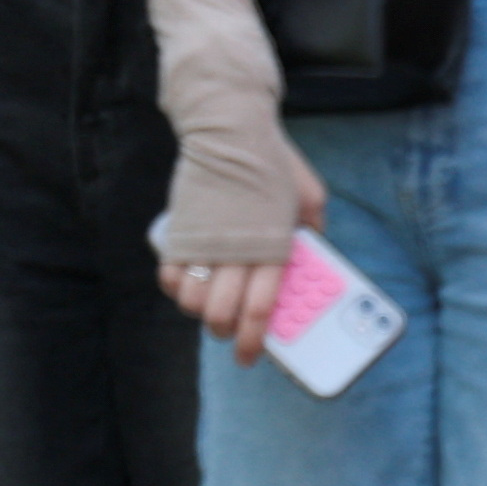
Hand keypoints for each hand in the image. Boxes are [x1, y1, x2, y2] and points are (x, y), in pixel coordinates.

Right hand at [161, 154, 330, 362]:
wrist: (229, 128)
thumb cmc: (274, 161)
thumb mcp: (309, 194)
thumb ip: (313, 228)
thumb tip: (316, 253)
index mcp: (272, 246)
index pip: (259, 310)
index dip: (253, 342)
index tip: (251, 357)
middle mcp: (236, 251)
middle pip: (220, 315)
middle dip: (225, 332)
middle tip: (231, 329)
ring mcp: (204, 243)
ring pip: (191, 302)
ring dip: (199, 312)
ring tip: (210, 304)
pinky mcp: (180, 232)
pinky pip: (170, 277)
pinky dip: (176, 289)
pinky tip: (188, 284)